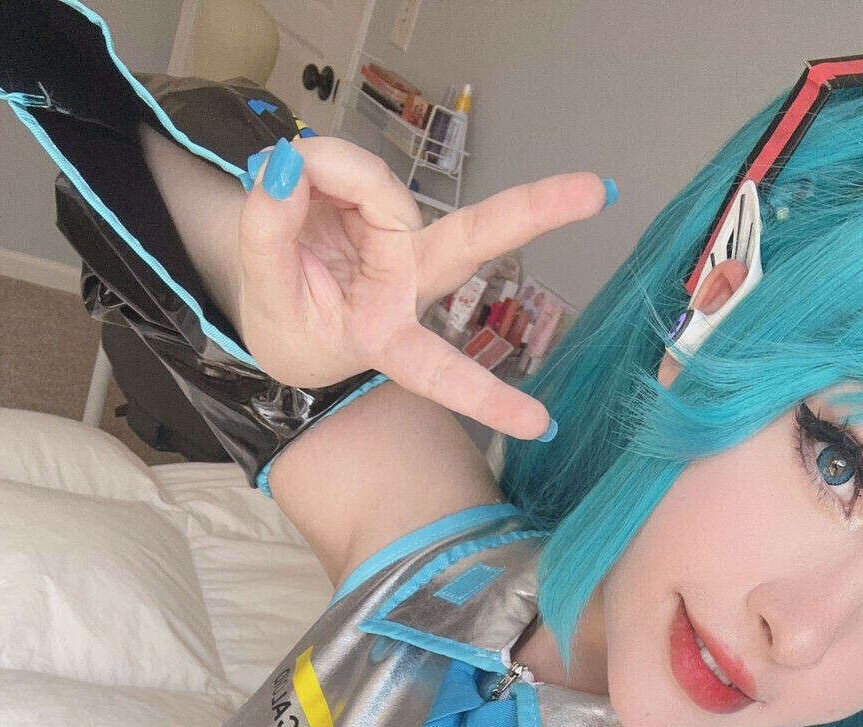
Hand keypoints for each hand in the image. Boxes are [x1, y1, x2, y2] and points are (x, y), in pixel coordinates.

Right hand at [237, 136, 608, 439]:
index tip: (540, 427)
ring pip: (375, 183)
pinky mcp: (386, 202)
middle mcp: (411, 282)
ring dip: (322, 174)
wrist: (275, 298)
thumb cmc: (288, 318)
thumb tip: (288, 167)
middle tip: (597, 192)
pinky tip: (293, 176)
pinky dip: (315, 164)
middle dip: (535, 210)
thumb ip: (269, 232)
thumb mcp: (265, 293)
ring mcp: (404, 236)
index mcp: (389, 336)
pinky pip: (349, 164)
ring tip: (277, 186)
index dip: (486, 398)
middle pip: (475, 240)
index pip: (440, 372)